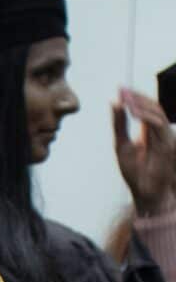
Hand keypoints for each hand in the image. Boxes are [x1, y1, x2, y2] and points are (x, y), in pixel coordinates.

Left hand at [113, 88, 175, 219]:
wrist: (144, 192)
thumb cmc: (134, 172)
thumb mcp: (121, 145)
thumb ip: (119, 125)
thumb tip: (114, 103)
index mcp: (149, 130)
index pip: (145, 108)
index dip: (134, 97)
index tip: (119, 89)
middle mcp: (159, 131)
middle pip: (152, 106)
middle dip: (137, 96)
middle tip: (122, 90)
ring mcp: (165, 135)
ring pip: (157, 112)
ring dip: (141, 103)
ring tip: (125, 99)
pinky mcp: (167, 143)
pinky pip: (158, 124)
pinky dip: (145, 116)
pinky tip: (133, 112)